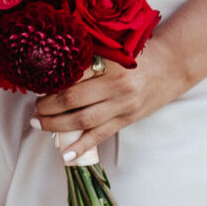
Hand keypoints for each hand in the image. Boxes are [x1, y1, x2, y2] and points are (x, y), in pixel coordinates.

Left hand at [32, 41, 195, 160]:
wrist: (172, 65)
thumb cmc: (138, 55)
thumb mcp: (111, 51)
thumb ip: (86, 60)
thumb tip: (53, 72)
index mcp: (109, 65)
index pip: (71, 78)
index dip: (50, 85)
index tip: (35, 88)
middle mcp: (116, 86)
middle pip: (72, 101)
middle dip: (48, 108)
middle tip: (34, 110)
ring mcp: (123, 105)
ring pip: (83, 121)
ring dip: (57, 125)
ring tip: (40, 124)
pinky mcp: (128, 119)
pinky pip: (101, 135)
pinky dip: (82, 146)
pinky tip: (66, 155)